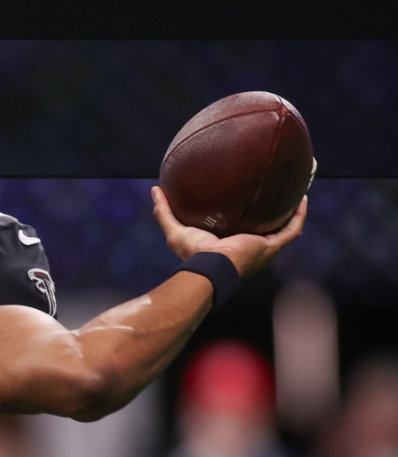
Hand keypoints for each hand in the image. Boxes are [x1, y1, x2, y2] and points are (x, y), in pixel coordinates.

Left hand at [152, 186, 307, 276]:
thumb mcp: (175, 229)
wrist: (210, 267)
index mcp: (229, 245)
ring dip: (292, 212)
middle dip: (273, 213)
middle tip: (276, 192)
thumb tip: (155, 189)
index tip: (245, 199)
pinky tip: (302, 198)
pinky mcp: (271, 246)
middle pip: (266, 228)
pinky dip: (298, 215)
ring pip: (283, 228)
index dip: (245, 216)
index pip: (240, 230)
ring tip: (296, 192)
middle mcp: (249, 247)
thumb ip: (164, 211)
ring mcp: (263, 248)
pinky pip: (291, 230)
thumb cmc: (192, 254)